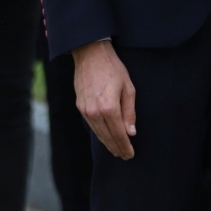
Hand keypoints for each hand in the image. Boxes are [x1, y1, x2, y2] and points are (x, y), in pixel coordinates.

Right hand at [73, 39, 136, 159]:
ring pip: (98, 133)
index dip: (125, 146)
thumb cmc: (112, 68)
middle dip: (116, 148)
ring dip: (107, 143)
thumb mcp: (128, 87)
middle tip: (124, 156)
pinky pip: (91, 125)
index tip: (130, 154)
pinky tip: (105, 137)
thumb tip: (131, 132)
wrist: (90, 54)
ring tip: (116, 150)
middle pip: (107, 137)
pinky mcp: (80, 106)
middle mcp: (95, 112)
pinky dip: (99, 133)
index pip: (119, 134)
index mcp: (109, 107)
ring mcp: (85, 110)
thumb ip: (129, 112)